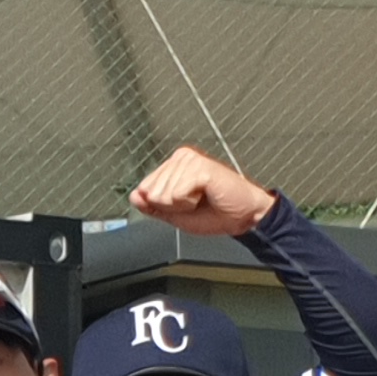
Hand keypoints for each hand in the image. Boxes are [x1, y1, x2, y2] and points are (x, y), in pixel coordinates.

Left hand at [130, 145, 277, 237]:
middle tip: (195, 203)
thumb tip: (134, 196)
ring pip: (163, 195)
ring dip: (183, 206)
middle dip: (172, 207)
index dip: (163, 206)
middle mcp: (180, 158)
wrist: (243, 217)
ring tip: (202, 199)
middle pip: (152, 193)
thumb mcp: (175, 214)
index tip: (185, 205)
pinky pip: (177, 195)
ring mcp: (190, 160)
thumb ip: (153, 206)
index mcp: (173, 166)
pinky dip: (190, 204)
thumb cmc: (216, 213)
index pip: (144, 189)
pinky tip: (206, 195)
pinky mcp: (200, 167)